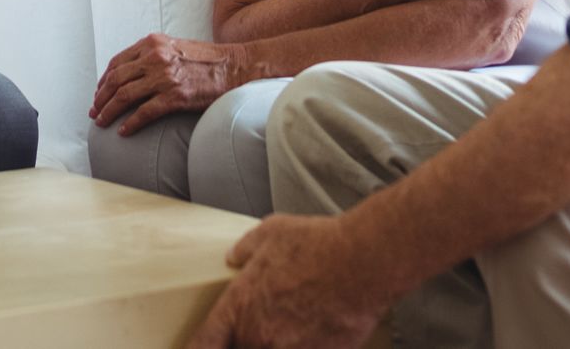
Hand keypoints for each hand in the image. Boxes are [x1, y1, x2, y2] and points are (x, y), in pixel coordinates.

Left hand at [92, 33, 249, 134]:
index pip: (117, 63)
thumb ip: (153, 54)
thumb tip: (132, 72)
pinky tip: (124, 132)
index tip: (99, 93)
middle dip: (100, 98)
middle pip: (116, 80)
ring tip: (102, 122)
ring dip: (108, 112)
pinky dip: (130, 123)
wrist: (236, 67)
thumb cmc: (208, 59)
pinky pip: (144, 113)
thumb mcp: (175, 46)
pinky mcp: (175, 96)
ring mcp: (164, 77)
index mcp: (152, 43)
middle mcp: (155, 57)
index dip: (103, 80)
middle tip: (94, 111)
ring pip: (124, 97)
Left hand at [187, 215, 393, 348]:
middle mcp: (260, 336)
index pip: (204, 343)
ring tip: (296, 320)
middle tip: (269, 319)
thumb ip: (246, 249)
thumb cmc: (320, 246)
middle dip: (247, 340)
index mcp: (239, 306)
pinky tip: (319, 326)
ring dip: (279, 342)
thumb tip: (234, 257)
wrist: (364, 262)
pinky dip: (308, 344)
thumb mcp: (272, 232)